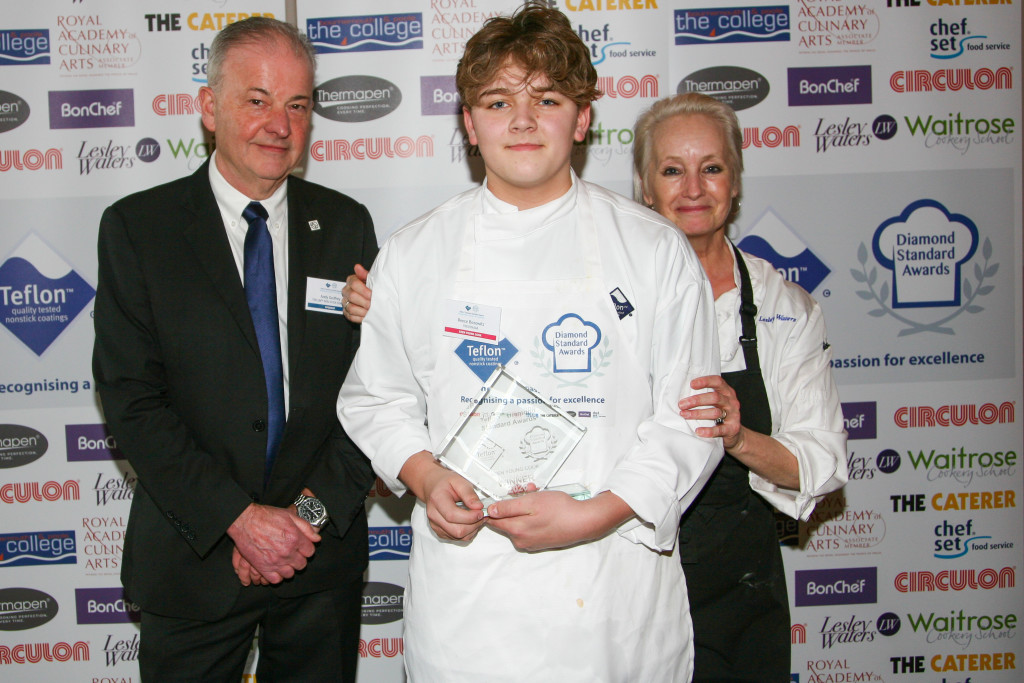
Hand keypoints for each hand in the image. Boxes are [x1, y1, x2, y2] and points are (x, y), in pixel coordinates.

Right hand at [227, 503, 320, 583]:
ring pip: (290, 574)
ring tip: (284, 561)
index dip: (306, 549)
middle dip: (299, 559)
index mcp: (295, 538)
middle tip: (292, 553)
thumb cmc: (266, 516)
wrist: (245, 521)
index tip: (302, 547)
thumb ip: (306, 528)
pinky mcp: (263, 567)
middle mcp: (287, 552)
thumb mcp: (290, 515)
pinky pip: (275, 580)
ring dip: (289, 568)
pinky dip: (277, 576)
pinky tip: (275, 568)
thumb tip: (317, 539)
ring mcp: (275, 561)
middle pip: (301, 564)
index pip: (310, 552)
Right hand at [342, 264, 371, 322]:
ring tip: (371, 310)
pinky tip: (366, 315)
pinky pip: (351, 316)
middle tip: (373, 304)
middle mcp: (346, 291)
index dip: (364, 290)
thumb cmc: (371, 289)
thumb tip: (357, 267)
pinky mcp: (346, 312)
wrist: (372, 299)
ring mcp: (345, 302)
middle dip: (365, 301)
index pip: (354, 283)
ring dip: (363, 310)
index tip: (372, 294)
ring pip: (351, 307)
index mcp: (351, 281)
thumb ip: (364, 274)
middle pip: (352, 296)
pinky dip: (360, 317)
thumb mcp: (370, 280)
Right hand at [400, 451, 485, 541]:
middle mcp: (434, 515)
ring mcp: (436, 525)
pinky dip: (468, 532)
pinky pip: (457, 538)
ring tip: (477, 517)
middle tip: (482, 515)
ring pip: (458, 536)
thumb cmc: (446, 483)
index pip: (452, 515)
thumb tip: (478, 507)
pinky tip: (470, 522)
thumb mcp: (459, 480)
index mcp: (437, 500)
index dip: (470, 517)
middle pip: (456, 530)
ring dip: (472, 529)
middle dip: (474, 524)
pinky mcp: (440, 532)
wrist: (434, 487)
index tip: (481, 511)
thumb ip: (469, 493)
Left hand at [485, 490, 631, 551]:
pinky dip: (533, 517)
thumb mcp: (531, 502)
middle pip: (506, 521)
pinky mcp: (540, 543)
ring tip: (538, 496)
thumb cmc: (560, 510)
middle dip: (513, 505)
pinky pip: (529, 528)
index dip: (494, 507)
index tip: (502, 497)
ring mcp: (530, 543)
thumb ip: (508, 507)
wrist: (583, 522)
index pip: (493, 520)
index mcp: (516, 530)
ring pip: (519, 523)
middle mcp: (520, 541)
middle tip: (526, 492)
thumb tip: (491, 511)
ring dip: (524, 509)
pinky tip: (543, 508)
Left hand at [678, 375, 743, 450]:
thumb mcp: (716, 402)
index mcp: (726, 392)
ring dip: (698, 414)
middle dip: (696, 400)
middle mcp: (731, 402)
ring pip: (715, 412)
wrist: (734, 433)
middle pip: (714, 397)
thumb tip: (683, 394)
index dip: (705, 381)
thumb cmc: (720, 413)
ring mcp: (733, 415)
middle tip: (682, 404)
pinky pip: (720, 430)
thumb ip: (705, 395)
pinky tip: (698, 431)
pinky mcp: (733, 428)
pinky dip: (708, 431)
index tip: (692, 384)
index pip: (718, 382)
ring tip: (685, 415)